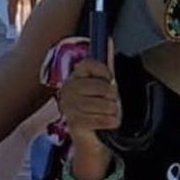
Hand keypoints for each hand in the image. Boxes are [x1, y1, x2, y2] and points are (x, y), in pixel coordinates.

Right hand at [57, 58, 119, 174]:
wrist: (93, 139)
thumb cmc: (99, 109)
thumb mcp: (105, 85)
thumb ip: (107, 64)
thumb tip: (110, 40)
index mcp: (74, 78)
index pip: (88, 64)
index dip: (104, 72)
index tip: (110, 80)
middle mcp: (67, 90)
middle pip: (100, 86)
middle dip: (112, 97)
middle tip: (111, 103)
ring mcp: (68, 107)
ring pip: (103, 104)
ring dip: (112, 111)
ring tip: (109, 113)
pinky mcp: (73, 123)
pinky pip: (101, 118)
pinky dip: (110, 122)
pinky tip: (108, 123)